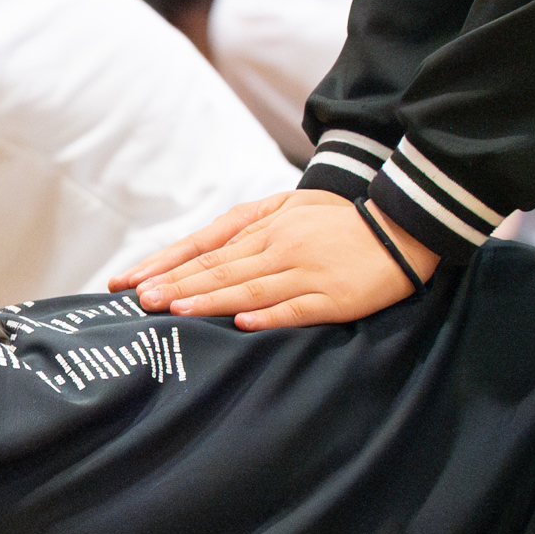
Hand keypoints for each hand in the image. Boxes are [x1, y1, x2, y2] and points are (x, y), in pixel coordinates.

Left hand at [112, 189, 439, 330]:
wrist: (402, 223)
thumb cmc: (338, 219)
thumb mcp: (289, 209)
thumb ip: (249, 229)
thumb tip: (204, 255)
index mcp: (265, 226)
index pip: (205, 249)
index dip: (167, 266)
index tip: (132, 282)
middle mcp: (279, 246)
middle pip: (218, 270)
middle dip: (176, 286)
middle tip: (140, 301)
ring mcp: (306, 271)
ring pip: (249, 288)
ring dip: (210, 301)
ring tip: (176, 311)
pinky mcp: (334, 296)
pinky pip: (297, 308)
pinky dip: (270, 316)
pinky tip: (243, 324)